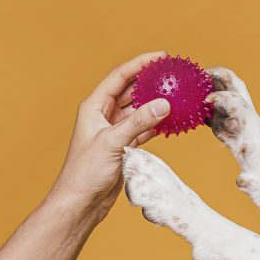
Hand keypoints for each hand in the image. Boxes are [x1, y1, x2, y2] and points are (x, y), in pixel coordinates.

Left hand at [47, 51, 170, 226]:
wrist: (81, 203)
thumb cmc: (85, 172)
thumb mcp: (113, 143)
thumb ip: (139, 122)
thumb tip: (164, 104)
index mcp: (94, 107)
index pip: (120, 77)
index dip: (140, 63)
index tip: (161, 56)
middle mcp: (104, 116)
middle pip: (131, 90)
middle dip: (151, 81)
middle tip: (173, 73)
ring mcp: (114, 131)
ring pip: (140, 110)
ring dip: (156, 103)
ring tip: (178, 94)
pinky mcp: (123, 146)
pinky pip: (144, 128)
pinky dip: (158, 124)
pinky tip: (173, 120)